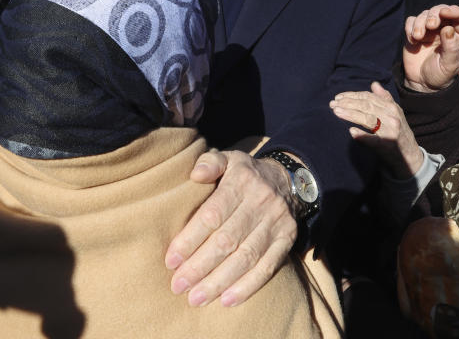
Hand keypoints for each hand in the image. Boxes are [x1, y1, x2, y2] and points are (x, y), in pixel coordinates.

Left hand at [166, 149, 296, 306]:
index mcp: (241, 181)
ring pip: (246, 257)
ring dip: (219, 281)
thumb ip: (209, 163)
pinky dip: (247, 286)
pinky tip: (227, 300)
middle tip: (178, 286)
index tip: (171, 261)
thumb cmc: (244, 174)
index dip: (190, 240)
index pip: (212, 215)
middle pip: (227, 240)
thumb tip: (195, 174)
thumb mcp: (227, 159)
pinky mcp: (288, 239)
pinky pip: (268, 267)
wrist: (287, 180)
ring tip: (196, 298)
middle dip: (200, 266)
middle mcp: (261, 201)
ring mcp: (276, 222)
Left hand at [331, 81, 424, 177]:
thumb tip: (374, 84)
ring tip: (336, 112)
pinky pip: (373, 140)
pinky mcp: (387, 146)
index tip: (338, 97)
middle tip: (332, 104)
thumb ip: (385, 98)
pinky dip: (363, 136)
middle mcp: (391, 117)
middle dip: (348, 103)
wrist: (410, 156)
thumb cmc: (399, 132)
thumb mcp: (395, 113)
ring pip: (368, 119)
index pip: (369, 97)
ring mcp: (390, 131)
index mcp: (392, 107)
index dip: (352, 96)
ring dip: (350, 114)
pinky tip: (352, 132)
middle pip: (366, 106)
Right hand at [403, 5, 458, 92]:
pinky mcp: (415, 32)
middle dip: (435, 14)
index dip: (456, 11)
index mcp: (458, 36)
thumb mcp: (450, 65)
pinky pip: (411, 21)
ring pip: (425, 14)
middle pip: (441, 10)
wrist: (422, 83)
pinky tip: (413, 41)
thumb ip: (451, 48)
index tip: (445, 12)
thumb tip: (448, 29)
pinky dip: (410, 27)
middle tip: (430, 25)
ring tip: (418, 37)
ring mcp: (429, 30)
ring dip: (420, 22)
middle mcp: (445, 29)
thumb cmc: (441, 74)